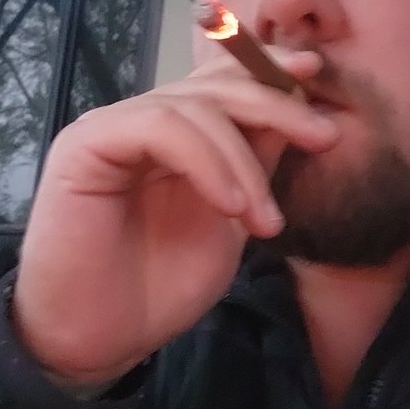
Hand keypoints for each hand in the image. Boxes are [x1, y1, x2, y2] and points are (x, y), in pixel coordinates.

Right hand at [13, 52, 336, 382]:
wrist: (96, 340)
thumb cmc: (157, 289)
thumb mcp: (230, 220)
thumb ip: (255, 162)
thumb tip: (298, 105)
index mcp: (177, 134)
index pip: (222, 79)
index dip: (268, 68)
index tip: (315, 72)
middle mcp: (142, 120)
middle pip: (215, 84)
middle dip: (276, 103)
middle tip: (324, 136)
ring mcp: (111, 127)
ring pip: (193, 105)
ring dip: (243, 159)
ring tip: (266, 221)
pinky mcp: (86, 143)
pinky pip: (158, 127)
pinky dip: (205, 161)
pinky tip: (230, 206)